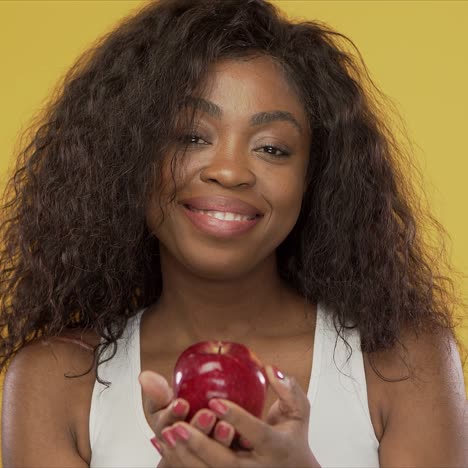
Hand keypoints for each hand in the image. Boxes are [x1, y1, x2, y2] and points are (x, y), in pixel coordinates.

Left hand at [153, 365, 320, 467]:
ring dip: (185, 456)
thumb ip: (289, 389)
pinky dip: (181, 464)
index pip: (256, 433)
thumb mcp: (299, 413)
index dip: (236, 418)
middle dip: (200, 444)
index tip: (215, 402)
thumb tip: (270, 369)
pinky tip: (164, 446)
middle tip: (178, 425)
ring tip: (166, 434)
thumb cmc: (293, 440)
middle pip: (226, 462)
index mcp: (276, 446)